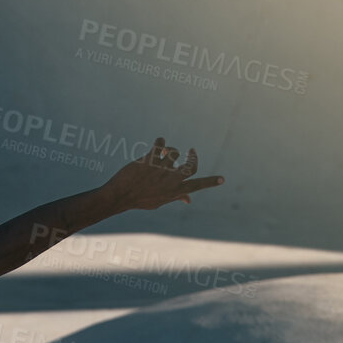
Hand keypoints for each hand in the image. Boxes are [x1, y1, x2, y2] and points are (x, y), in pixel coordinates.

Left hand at [100, 136, 223, 211]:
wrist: (120, 196)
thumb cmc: (140, 199)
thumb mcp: (160, 201)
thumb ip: (175, 196)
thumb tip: (189, 199)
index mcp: (174, 191)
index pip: (197, 186)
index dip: (210, 182)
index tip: (222, 179)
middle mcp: (170, 180)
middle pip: (191, 165)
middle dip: (193, 156)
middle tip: (191, 151)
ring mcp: (161, 169)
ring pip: (174, 152)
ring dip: (170, 150)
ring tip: (164, 152)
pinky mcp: (150, 159)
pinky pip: (160, 143)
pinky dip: (160, 141)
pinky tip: (158, 142)